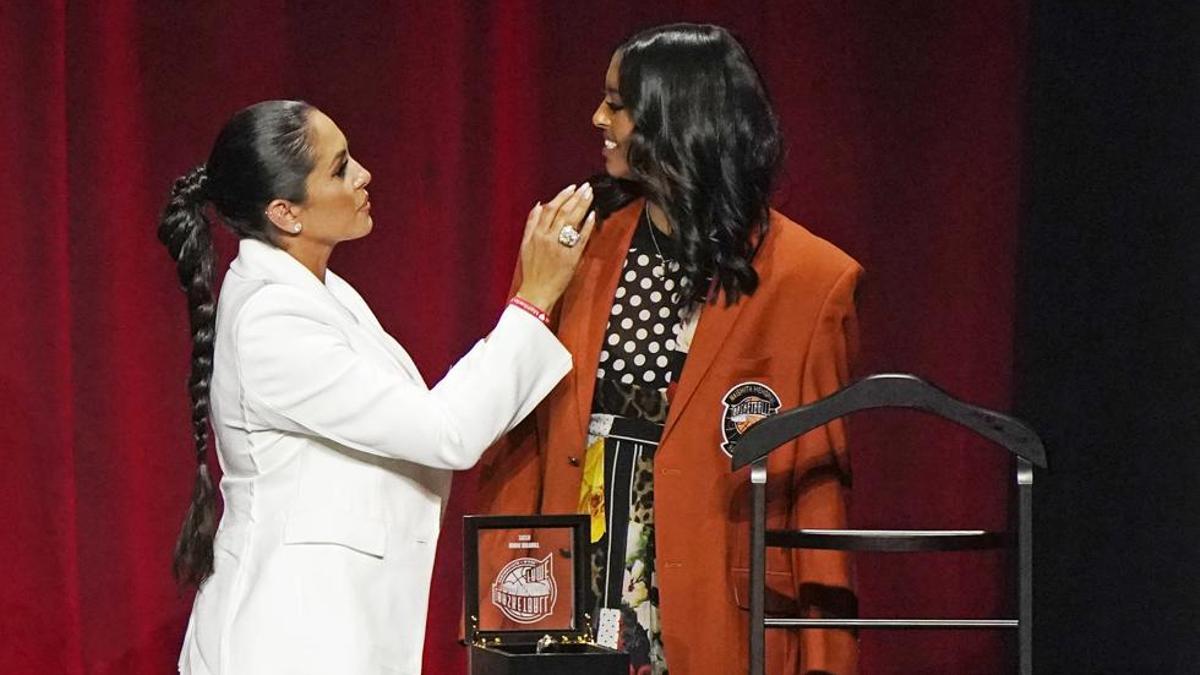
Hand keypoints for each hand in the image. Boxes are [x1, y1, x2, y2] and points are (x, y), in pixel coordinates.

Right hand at [515, 183, 595, 312]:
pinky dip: (587, 226)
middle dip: (576, 197)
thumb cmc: (531, 271)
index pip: (550, 209)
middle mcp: (548, 238)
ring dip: (583, 206)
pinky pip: (581, 238)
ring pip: (572, 221)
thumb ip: (531, 223)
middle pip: (563, 212)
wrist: (536, 293)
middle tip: (586, 187)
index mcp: (536, 234)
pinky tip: (593, 215)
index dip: (561, 196)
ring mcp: (560, 247)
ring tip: (590, 195)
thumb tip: (538, 204)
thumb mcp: (525, 244)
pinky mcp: (571, 257)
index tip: (571, 188)